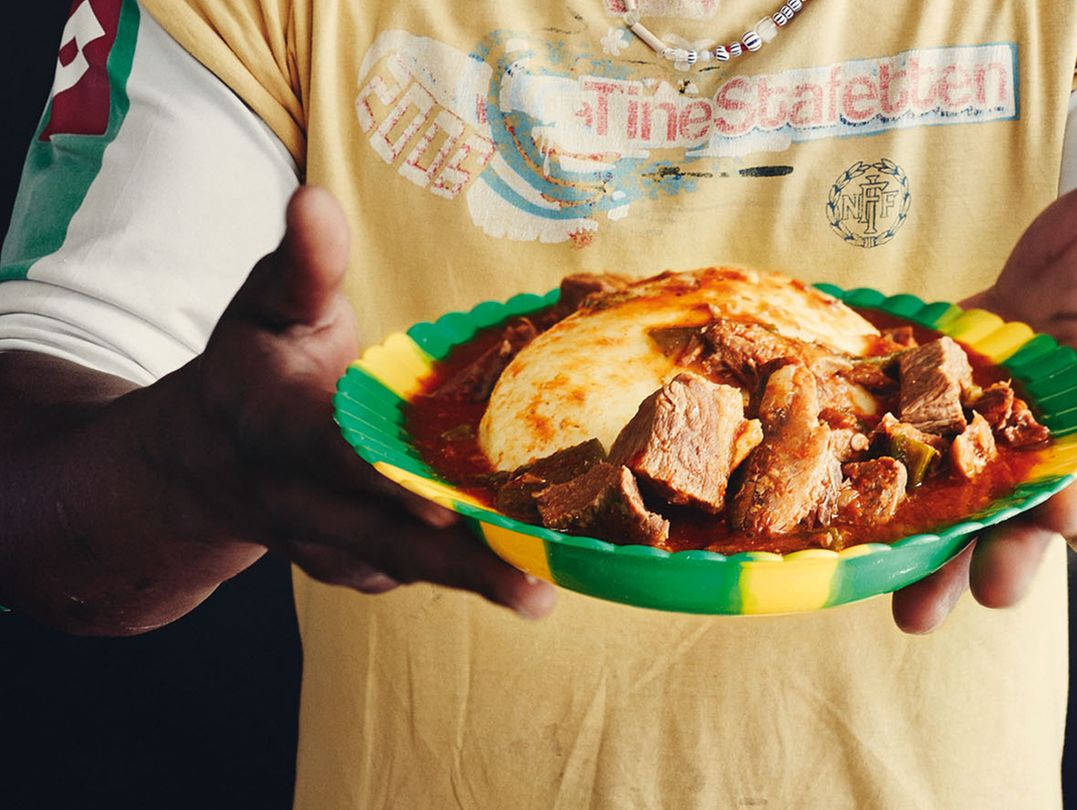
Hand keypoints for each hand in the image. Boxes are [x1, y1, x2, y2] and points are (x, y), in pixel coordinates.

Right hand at [158, 188, 554, 616]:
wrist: (208, 456)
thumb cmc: (253, 365)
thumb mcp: (267, 304)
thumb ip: (301, 263)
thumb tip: (315, 199)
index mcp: (276, 428)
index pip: (335, 457)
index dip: (387, 482)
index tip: (441, 506)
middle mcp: (301, 500)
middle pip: (383, 539)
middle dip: (457, 566)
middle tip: (532, 591)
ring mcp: (328, 542)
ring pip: (407, 568)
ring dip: (477, 580)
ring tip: (548, 589)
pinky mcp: (356, 565)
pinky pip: (415, 572)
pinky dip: (470, 571)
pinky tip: (537, 566)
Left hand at [892, 150, 1076, 633]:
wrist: (1053, 298)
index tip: (1067, 510)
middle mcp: (1047, 437)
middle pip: (1036, 498)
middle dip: (1017, 543)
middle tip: (998, 591)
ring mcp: (989, 453)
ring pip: (971, 516)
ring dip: (947, 562)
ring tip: (916, 616)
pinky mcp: (936, 448)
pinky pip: (914, 493)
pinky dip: (889, 524)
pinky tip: (855, 565)